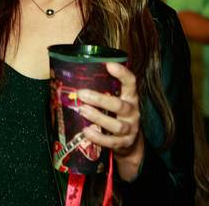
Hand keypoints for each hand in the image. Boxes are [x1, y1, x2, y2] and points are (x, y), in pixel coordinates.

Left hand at [77, 62, 143, 180]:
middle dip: (100, 100)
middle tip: (81, 93)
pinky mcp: (124, 143)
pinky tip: (86, 131)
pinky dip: (98, 137)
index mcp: (130, 97)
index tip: (109, 64)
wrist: (131, 143)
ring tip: (82, 110)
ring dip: (98, 117)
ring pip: (116, 125)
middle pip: (119, 105)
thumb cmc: (117, 115)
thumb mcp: (115, 99)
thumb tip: (75, 76)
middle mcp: (133, 112)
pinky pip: (112, 142)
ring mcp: (130, 129)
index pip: (130, 82)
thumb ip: (103, 90)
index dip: (122, 73)